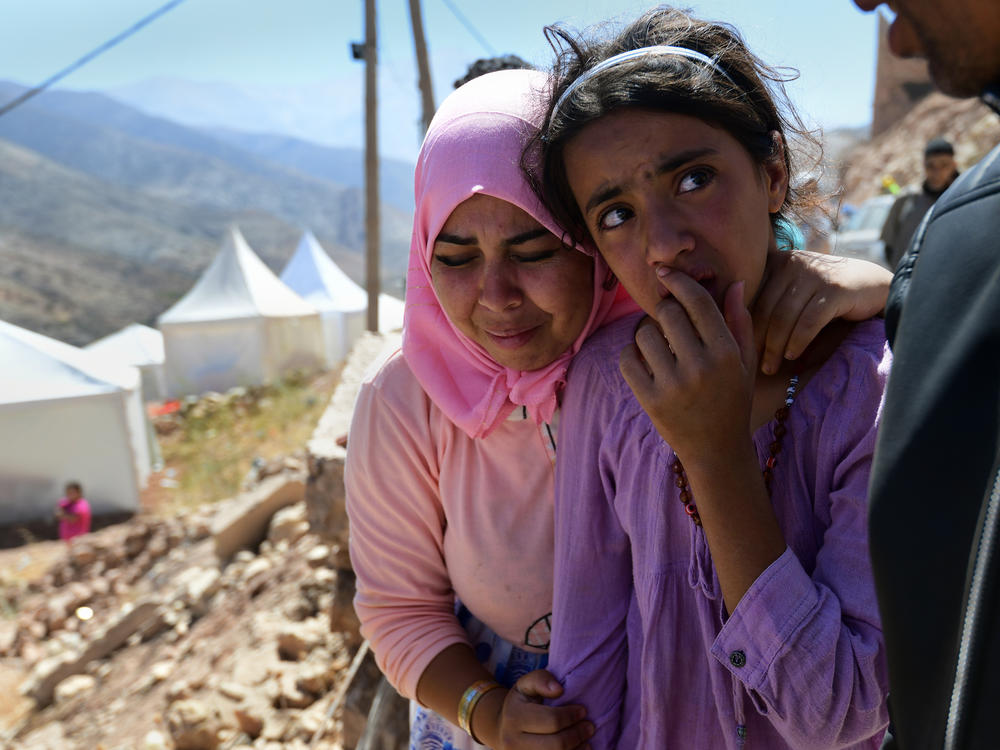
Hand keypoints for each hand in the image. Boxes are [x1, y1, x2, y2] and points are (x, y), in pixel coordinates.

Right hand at [473, 670, 592, 749]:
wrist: (502, 730)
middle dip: (577, 735)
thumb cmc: (520, 704)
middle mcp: (512, 742)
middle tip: (589, 727)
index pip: (552, 720)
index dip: (571, 716)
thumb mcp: (526, 685)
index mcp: (514, 717)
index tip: (583, 711)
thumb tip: (559, 689)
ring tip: (586, 740)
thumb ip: (541, 679)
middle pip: (556, 745)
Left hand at [619, 270, 754, 464]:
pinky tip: (643, 361)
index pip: (697, 302)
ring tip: (658, 346)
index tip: (665, 272)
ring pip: (644, 334)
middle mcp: (700, 366)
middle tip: (667, 321)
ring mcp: (673, 385)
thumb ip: (740, 321)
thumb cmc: (731, 400)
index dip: (679, 281)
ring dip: (646, 334)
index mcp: (726, 353)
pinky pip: (627, 359)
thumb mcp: (744, 362)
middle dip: (663, 311)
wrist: (716, 450)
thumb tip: (735, 283)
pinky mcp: (650, 400)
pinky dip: (631, 355)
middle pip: (667, 313)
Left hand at [752, 250, 891, 374]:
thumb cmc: (824, 295)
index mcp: (777, 262)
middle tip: (755, 364)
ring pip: (783, 317)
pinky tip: (792, 356)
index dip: (743, 325)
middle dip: (758, 341)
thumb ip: (769, 300)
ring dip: (775, 347)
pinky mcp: (834, 289)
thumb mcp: (794, 291)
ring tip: (771, 367)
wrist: (872, 286)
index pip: (751, 297)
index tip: (740, 349)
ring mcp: (814, 273)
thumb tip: (736, 330)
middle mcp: (793, 262)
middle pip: (765, 309)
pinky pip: (808, 322)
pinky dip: (797, 342)